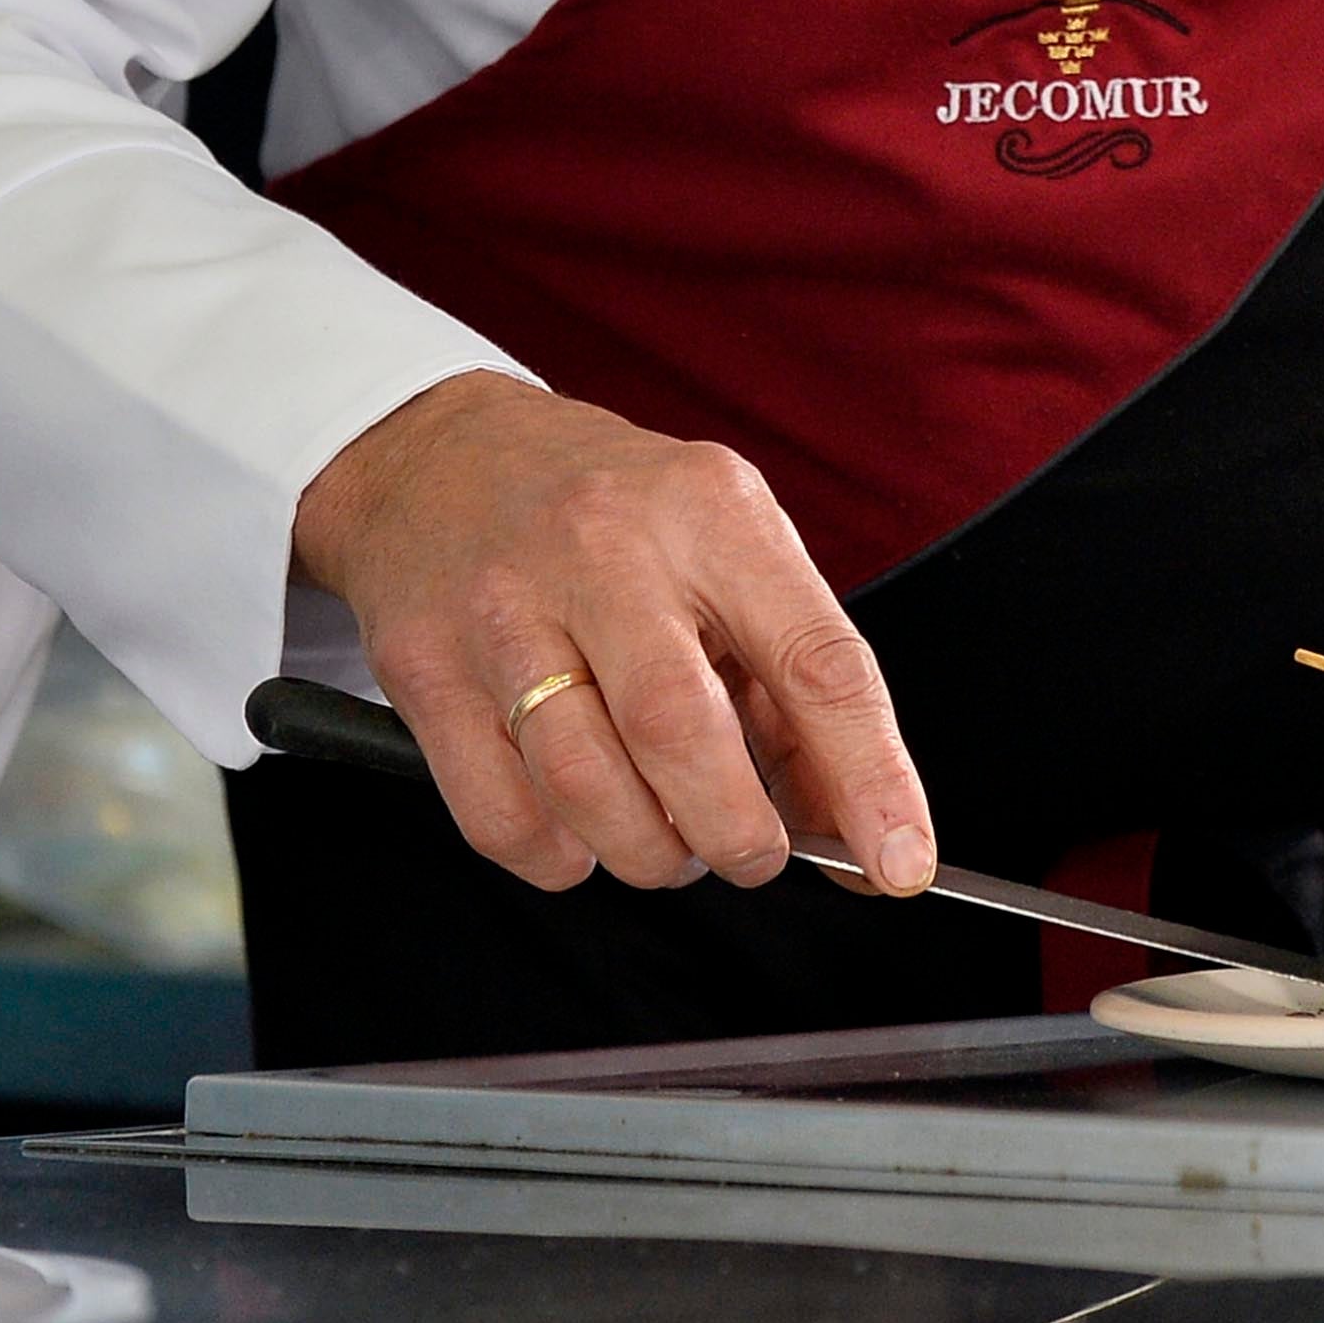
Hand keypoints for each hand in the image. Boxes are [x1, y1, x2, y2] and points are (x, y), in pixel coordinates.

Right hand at [289, 371, 936, 901]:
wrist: (439, 458)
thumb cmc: (610, 517)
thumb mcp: (725, 549)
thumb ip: (794, 685)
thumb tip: (864, 829)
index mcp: (710, 510)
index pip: (817, 661)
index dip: (870, 778)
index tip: (900, 864)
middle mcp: (603, 549)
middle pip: (684, 736)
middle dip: (736, 833)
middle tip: (752, 854)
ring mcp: (501, 609)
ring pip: (587, 790)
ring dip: (650, 852)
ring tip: (666, 836)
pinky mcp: (423, 670)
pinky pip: (506, 820)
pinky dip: (563, 857)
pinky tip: (581, 820)